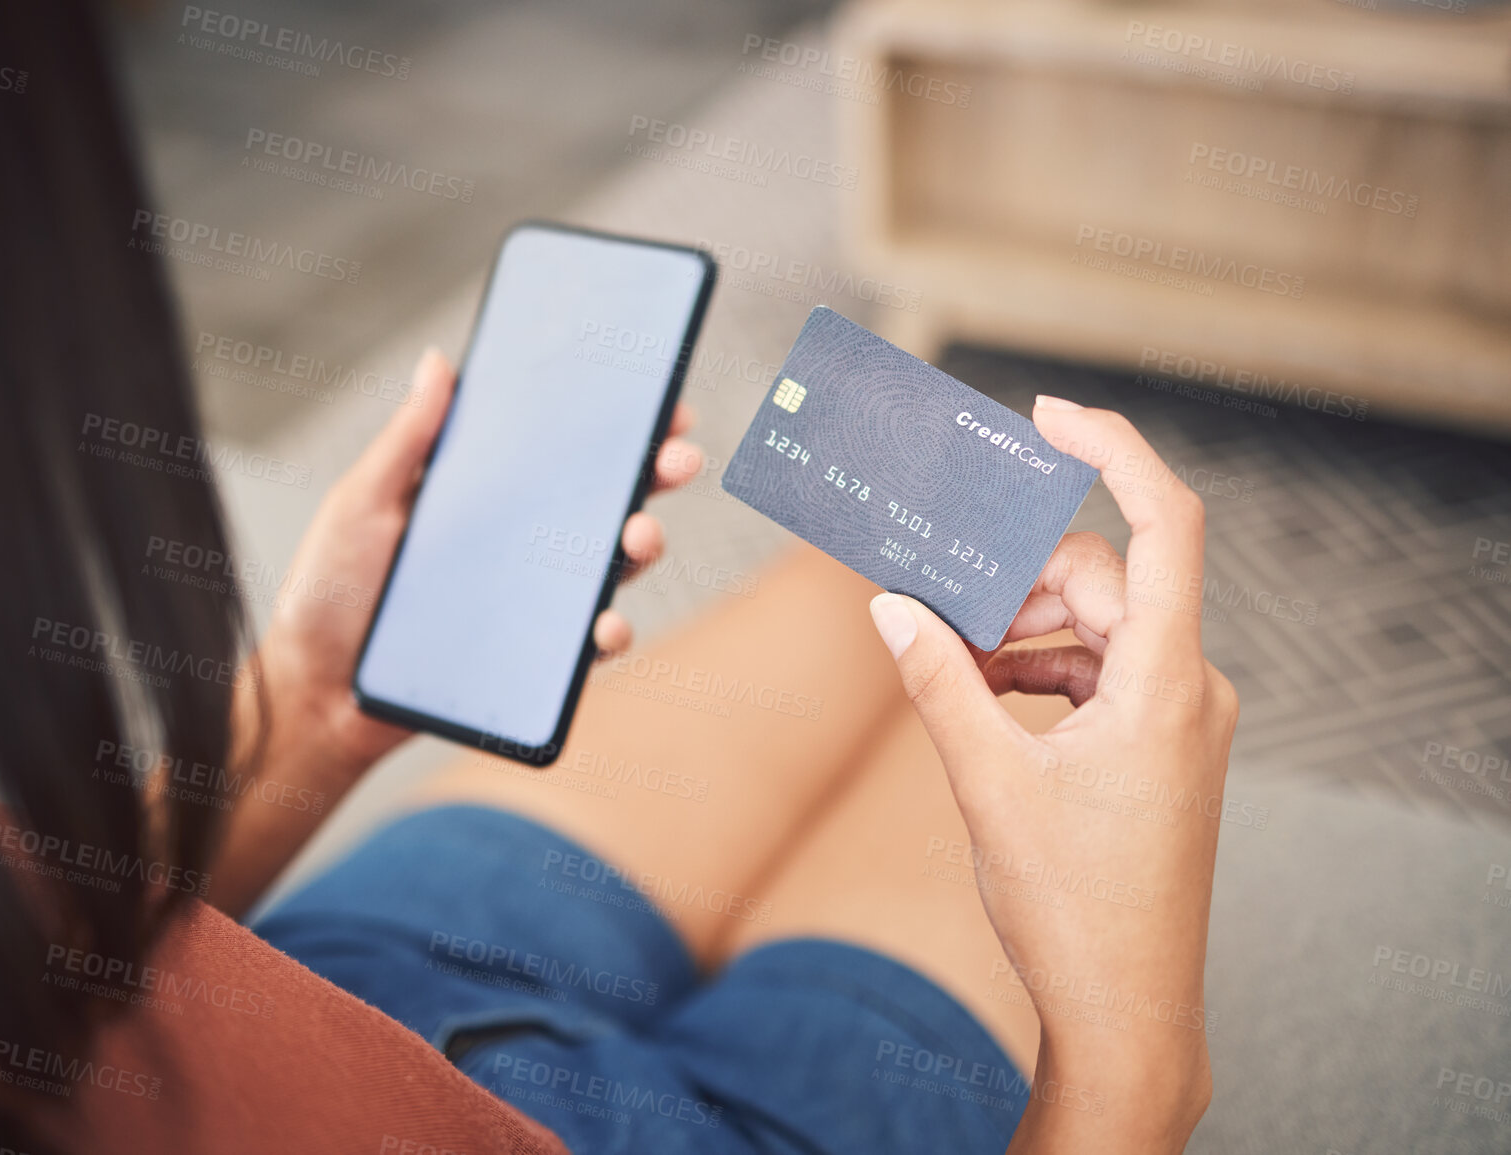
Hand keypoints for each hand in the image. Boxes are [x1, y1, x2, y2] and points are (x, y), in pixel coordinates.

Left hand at [210, 348, 703, 914]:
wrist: (313, 690)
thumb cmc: (328, 593)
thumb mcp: (362, 502)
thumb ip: (408, 438)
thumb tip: (440, 362)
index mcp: (488, 497)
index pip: (563, 452)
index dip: (616, 427)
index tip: (659, 403)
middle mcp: (521, 545)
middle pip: (605, 501)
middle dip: (654, 475)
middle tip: (677, 459)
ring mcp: (531, 603)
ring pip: (610, 568)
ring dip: (643, 547)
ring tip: (640, 536)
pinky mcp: (531, 659)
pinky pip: (586, 646)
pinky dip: (608, 634)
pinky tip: (605, 623)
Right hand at [868, 397, 1237, 1152]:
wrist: (1127, 1009)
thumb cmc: (1073, 907)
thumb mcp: (988, 783)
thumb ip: (938, 682)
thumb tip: (889, 606)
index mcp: (1166, 683)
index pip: (1165, 524)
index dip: (1113, 449)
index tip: (1047, 416)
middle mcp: (1188, 687)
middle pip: (1103, 579)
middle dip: (1015, 579)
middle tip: (936, 602)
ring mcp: (1178, 717)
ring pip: (1096, 626)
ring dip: (1020, 629)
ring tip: (948, 661)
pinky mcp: (1159, 745)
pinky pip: (1098, 671)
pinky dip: (1038, 668)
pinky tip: (979, 693)